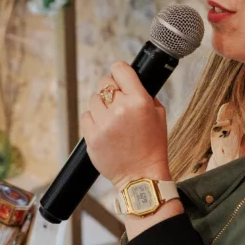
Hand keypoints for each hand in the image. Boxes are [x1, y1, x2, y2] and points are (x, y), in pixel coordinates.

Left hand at [81, 62, 171, 187]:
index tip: (120, 79)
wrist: (141, 175)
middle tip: (117, 105)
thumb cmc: (152, 146)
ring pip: (93, 99)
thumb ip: (144, 94)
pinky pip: (85, 116)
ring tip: (112, 121)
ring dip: (101, 107)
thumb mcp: (159, 114)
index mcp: (139, 101)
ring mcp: (104, 123)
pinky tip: (105, 130)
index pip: (120, 69)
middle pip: (104, 83)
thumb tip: (127, 80)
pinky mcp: (91, 136)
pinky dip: (93, 121)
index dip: (119, 73)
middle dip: (110, 91)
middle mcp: (120, 109)